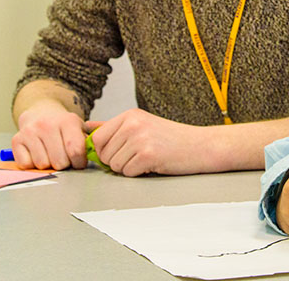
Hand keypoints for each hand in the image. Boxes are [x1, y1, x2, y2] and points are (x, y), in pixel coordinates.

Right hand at [12, 99, 86, 169]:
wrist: (41, 112)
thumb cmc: (63, 126)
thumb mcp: (79, 128)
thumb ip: (88, 142)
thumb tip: (95, 155)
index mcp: (68, 121)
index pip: (76, 151)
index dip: (79, 162)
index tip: (78, 162)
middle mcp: (47, 124)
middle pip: (59, 162)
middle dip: (64, 164)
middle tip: (63, 157)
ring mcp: (30, 131)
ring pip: (42, 165)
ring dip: (48, 164)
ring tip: (50, 154)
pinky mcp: (16, 139)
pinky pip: (26, 165)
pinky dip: (32, 164)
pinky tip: (37, 153)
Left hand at [84, 108, 218, 176]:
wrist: (202, 146)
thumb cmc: (173, 139)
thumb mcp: (143, 125)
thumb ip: (114, 127)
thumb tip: (87, 127)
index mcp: (130, 115)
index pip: (96, 138)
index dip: (105, 151)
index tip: (121, 152)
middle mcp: (132, 123)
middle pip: (103, 154)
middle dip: (117, 161)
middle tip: (140, 156)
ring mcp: (139, 138)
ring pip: (114, 166)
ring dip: (129, 168)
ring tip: (149, 159)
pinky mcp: (147, 155)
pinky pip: (128, 173)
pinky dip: (139, 174)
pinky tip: (154, 164)